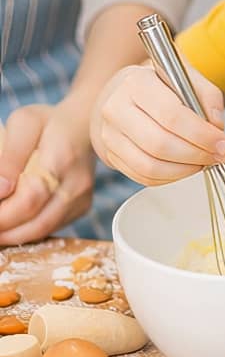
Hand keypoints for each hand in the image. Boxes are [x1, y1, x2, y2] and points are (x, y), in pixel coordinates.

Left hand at [0, 101, 95, 245]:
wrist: (84, 125)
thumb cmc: (49, 122)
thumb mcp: (23, 122)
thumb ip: (10, 155)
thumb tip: (0, 190)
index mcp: (62, 158)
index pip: (31, 197)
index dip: (4, 214)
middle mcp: (77, 183)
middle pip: (38, 223)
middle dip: (5, 231)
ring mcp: (82, 197)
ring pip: (44, 230)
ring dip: (14, 234)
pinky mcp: (82, 207)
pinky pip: (51, 227)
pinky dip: (28, 230)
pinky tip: (14, 220)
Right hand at [90, 62, 224, 185]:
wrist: (122, 94)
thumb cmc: (158, 86)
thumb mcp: (186, 77)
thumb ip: (207, 97)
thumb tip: (216, 126)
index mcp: (137, 83)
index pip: (171, 115)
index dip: (200, 134)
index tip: (222, 143)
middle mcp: (117, 108)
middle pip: (160, 144)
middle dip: (196, 155)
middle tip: (217, 156)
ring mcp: (110, 135)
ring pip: (150, 166)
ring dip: (185, 170)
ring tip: (203, 162)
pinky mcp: (111, 155)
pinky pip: (143, 176)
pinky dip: (170, 178)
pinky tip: (185, 167)